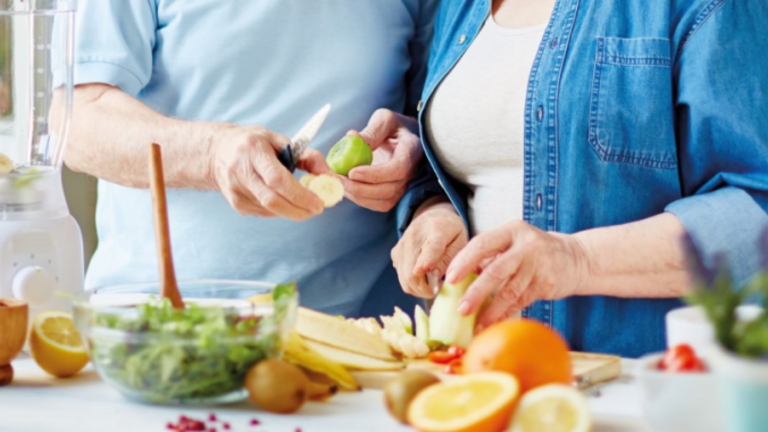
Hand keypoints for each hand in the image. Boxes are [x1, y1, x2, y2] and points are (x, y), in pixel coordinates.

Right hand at [209, 124, 329, 219]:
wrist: (217, 151)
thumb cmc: (254, 143)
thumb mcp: (280, 140)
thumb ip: (308, 157)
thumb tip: (330, 178)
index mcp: (253, 150)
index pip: (277, 179)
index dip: (299, 195)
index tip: (319, 202)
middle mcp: (240, 170)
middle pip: (272, 200)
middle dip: (299, 209)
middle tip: (318, 209)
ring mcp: (235, 190)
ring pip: (270, 209)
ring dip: (293, 210)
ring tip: (304, 203)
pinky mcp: (236, 204)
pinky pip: (265, 212)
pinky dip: (280, 209)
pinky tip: (284, 200)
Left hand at [340, 109, 422, 211]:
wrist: (402, 137)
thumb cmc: (393, 126)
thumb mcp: (384, 119)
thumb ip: (371, 130)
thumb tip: (352, 138)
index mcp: (411, 151)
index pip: (398, 169)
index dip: (375, 174)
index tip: (352, 172)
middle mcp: (410, 172)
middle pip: (389, 190)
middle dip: (361, 189)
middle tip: (339, 180)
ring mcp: (402, 185)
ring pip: (383, 202)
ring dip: (359, 196)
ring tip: (339, 184)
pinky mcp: (392, 193)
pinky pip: (378, 204)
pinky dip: (361, 199)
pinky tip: (346, 188)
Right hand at [392, 198, 467, 297]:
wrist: (432, 216)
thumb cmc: (451, 232)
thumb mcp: (460, 242)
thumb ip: (449, 258)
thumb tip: (435, 275)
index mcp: (437, 230)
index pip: (430, 248)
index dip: (426, 261)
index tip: (421, 271)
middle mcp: (414, 237)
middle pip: (412, 272)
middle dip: (426, 289)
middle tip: (438, 289)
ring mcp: (401, 246)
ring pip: (405, 279)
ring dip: (419, 289)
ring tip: (432, 284)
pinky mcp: (395, 253)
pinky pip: (401, 277)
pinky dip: (412, 284)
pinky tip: (423, 277)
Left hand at [445, 221, 588, 328]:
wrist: (575, 258)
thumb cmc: (534, 251)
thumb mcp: (513, 243)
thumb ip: (489, 256)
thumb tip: (461, 278)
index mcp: (512, 231)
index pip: (482, 244)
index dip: (464, 261)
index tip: (450, 279)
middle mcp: (526, 246)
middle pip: (496, 270)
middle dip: (476, 292)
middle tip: (461, 308)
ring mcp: (538, 266)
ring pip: (510, 291)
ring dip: (491, 310)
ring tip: (476, 323)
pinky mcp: (546, 284)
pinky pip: (521, 302)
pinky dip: (506, 314)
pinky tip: (494, 323)